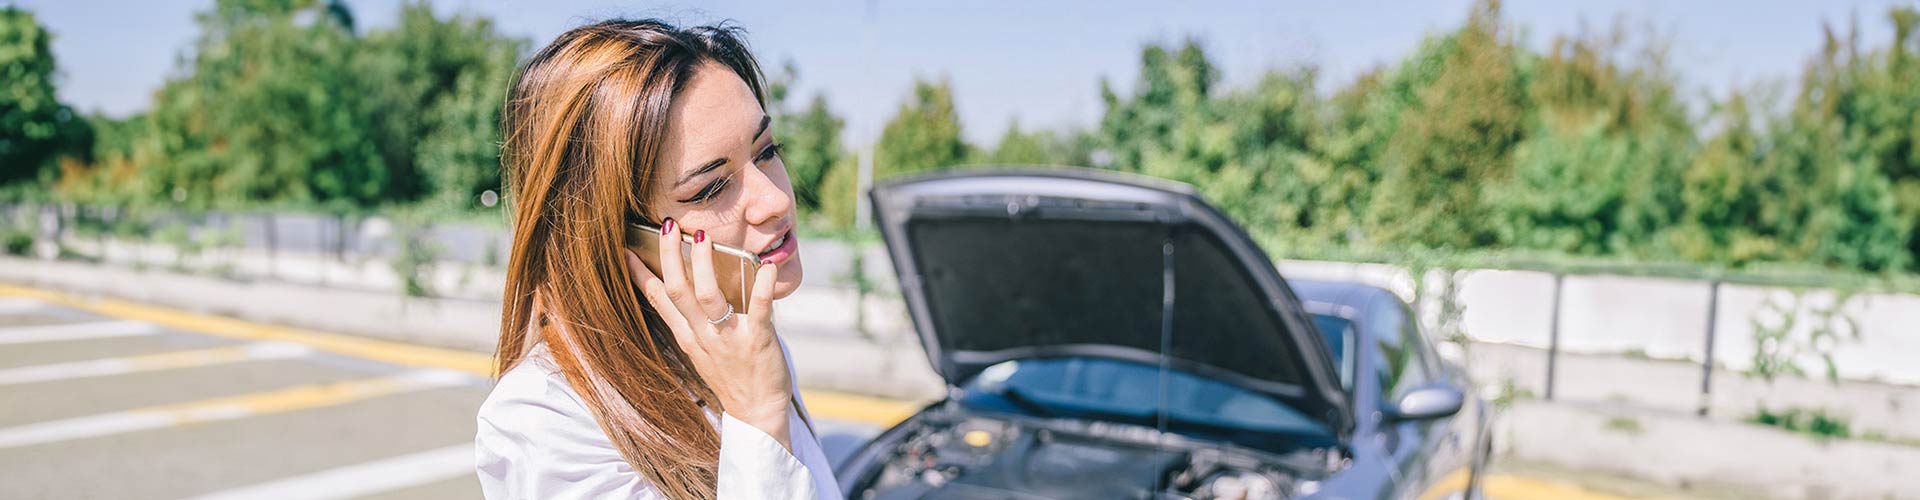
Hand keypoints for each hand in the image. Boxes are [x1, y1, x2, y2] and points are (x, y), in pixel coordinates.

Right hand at [626, 219, 791, 449]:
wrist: (757, 413)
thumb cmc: (732, 376)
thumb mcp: (702, 350)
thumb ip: (696, 320)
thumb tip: (691, 286)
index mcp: (688, 336)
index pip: (659, 300)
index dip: (642, 274)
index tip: (628, 249)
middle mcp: (703, 336)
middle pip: (678, 292)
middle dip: (670, 257)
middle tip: (668, 225)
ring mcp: (728, 338)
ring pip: (708, 297)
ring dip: (704, 265)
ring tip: (701, 238)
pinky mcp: (757, 341)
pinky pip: (758, 309)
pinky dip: (763, 287)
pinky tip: (767, 267)